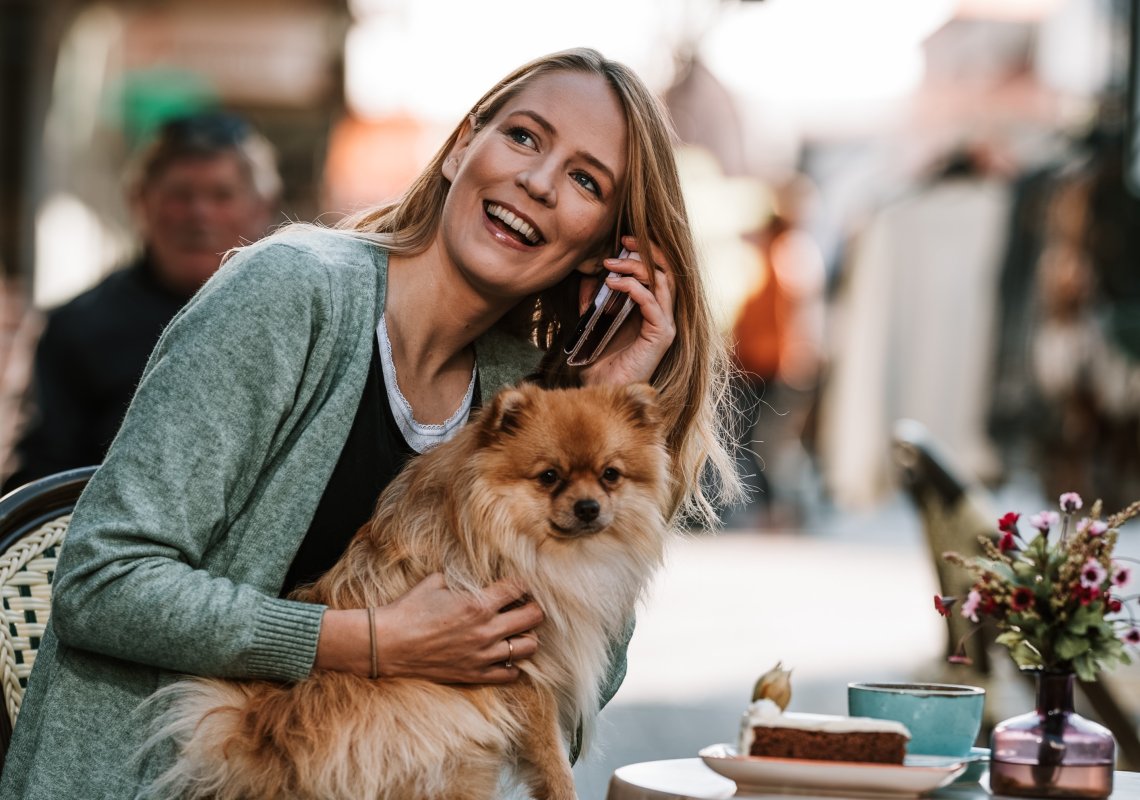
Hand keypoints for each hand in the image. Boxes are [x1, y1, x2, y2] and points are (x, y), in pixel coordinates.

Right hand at [366, 573, 541, 682]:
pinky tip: (503, 656)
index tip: (519, 585)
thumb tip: (470, 577)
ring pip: (528, 647)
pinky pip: (509, 674)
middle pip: (533, 616)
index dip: (522, 584)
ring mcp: (482, 655)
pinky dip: (512, 665)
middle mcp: (486, 630)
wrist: (388, 643)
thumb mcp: (436, 582)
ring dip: (527, 637)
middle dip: (534, 608)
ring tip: (517, 632)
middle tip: (527, 606)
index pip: (519, 588)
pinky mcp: (474, 675)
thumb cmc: (410, 609)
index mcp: (478, 603)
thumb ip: (461, 580)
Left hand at [578, 235, 675, 385]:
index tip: (624, 239)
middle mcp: (664, 315)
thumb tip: (586, 277)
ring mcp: (665, 325)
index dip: (647, 251)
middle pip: (666, 271)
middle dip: (646, 251)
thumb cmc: (599, 361)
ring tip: (610, 263)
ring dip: (636, 267)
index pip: (660, 271)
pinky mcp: (661, 335)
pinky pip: (651, 302)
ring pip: (661, 282)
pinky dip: (633, 287)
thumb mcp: (593, 322)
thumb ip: (593, 301)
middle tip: (623, 240)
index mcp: (652, 310)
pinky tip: (612, 283)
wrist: (603, 390)